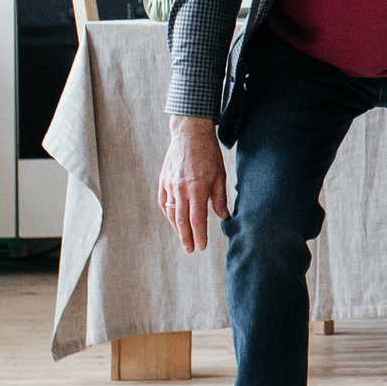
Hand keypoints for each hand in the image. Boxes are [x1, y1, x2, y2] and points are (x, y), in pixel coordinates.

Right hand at [157, 117, 228, 252]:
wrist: (189, 134)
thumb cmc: (209, 155)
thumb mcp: (219, 175)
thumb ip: (219, 198)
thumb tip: (224, 217)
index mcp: (197, 189)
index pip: (197, 219)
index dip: (199, 235)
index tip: (201, 247)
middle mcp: (181, 189)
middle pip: (181, 221)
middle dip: (186, 238)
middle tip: (189, 250)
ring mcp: (169, 185)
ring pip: (171, 213)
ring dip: (176, 229)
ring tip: (183, 239)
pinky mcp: (163, 181)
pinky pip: (163, 202)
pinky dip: (167, 214)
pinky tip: (173, 221)